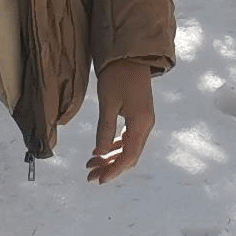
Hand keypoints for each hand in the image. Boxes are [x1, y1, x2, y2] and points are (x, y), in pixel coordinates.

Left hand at [86, 59, 153, 184]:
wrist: (130, 55)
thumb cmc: (118, 76)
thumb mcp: (108, 102)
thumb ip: (105, 129)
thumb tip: (99, 153)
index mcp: (141, 124)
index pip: (129, 156)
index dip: (114, 170)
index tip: (98, 180)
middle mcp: (145, 125)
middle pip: (129, 155)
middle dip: (110, 167)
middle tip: (90, 175)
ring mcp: (143, 120)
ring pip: (128, 147)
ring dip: (110, 157)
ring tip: (91, 164)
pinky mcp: (138, 114)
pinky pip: (127, 137)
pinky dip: (114, 145)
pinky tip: (100, 149)